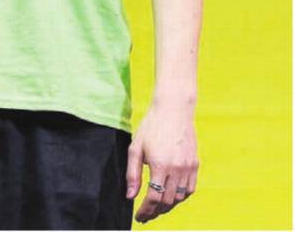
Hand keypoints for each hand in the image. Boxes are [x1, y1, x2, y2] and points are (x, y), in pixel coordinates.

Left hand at [125, 101, 197, 222]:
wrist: (173, 110)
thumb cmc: (151, 127)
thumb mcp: (135, 148)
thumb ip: (132, 174)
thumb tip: (130, 196)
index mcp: (160, 165)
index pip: (154, 198)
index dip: (146, 210)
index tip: (139, 217)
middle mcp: (177, 169)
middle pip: (168, 201)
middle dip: (156, 212)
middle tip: (146, 216)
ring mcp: (189, 168)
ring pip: (180, 198)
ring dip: (168, 206)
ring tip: (156, 208)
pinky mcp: (195, 164)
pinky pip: (190, 189)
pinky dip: (180, 197)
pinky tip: (170, 197)